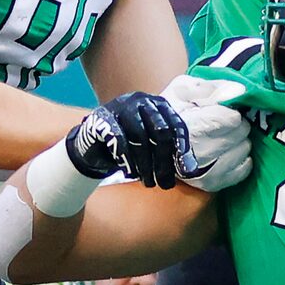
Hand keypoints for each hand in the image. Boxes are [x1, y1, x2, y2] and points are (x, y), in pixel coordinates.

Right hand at [66, 91, 188, 190]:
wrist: (94, 145)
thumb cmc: (130, 146)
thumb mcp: (153, 148)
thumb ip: (171, 154)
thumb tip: (190, 171)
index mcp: (159, 105)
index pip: (176, 125)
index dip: (182, 148)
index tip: (185, 170)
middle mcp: (141, 101)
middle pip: (160, 131)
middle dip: (164, 160)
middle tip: (165, 183)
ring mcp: (121, 107)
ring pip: (140, 137)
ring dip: (146, 164)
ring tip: (148, 182)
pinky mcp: (102, 117)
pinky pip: (118, 139)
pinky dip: (126, 159)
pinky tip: (130, 173)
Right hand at [163, 72, 251, 191]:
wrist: (150, 143)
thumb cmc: (168, 113)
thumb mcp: (183, 89)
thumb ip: (212, 87)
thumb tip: (239, 90)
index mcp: (195, 128)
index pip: (233, 119)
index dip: (229, 111)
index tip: (220, 111)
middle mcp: (204, 152)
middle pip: (241, 132)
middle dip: (235, 124)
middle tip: (221, 124)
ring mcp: (210, 171)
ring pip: (244, 149)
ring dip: (237, 141)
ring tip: (221, 138)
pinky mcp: (214, 184)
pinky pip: (243, 170)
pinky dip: (240, 160)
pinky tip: (226, 153)